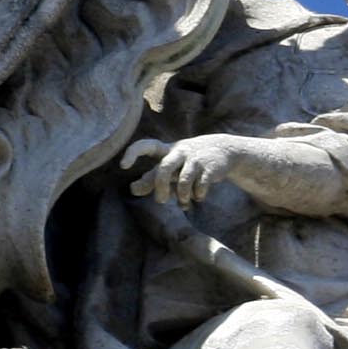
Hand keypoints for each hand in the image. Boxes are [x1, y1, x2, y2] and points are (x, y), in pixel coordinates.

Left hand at [128, 133, 251, 206]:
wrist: (224, 150)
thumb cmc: (189, 160)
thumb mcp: (171, 165)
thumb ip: (152, 177)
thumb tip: (132, 189)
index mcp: (166, 150)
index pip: (145, 146)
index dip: (133, 153)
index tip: (123, 166)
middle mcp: (179, 152)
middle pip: (164, 168)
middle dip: (160, 187)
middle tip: (161, 201)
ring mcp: (195, 159)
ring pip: (183, 181)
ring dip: (182, 196)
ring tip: (184, 202)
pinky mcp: (210, 169)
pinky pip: (199, 187)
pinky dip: (197, 196)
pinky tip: (198, 197)